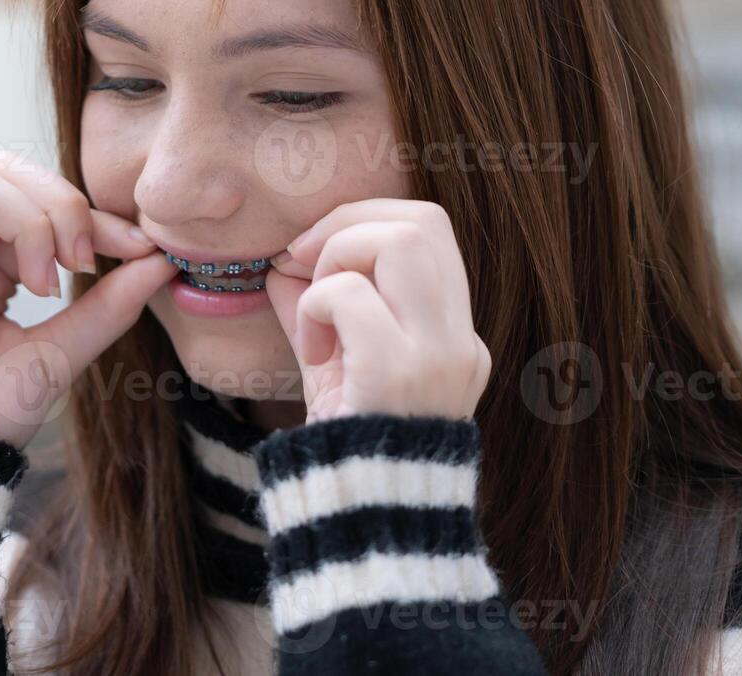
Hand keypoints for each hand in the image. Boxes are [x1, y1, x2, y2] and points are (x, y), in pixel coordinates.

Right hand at [0, 128, 177, 448]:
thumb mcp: (65, 352)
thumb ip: (109, 306)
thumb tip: (163, 260)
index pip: (47, 203)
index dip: (98, 216)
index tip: (144, 246)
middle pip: (11, 178)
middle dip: (62, 206)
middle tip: (84, 260)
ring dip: (24, 218)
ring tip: (43, 281)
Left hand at [264, 198, 490, 422]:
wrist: (358, 521)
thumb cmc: (344, 443)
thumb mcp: (334, 365)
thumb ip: (317, 307)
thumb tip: (283, 260)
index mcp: (453, 334)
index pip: (429, 230)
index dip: (363, 219)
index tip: (312, 251)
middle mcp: (458, 340)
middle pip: (423, 220)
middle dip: (349, 223)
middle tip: (304, 261)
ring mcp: (437, 356)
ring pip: (401, 240)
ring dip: (337, 256)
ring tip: (317, 306)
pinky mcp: (399, 374)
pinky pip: (351, 294)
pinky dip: (316, 305)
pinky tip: (312, 348)